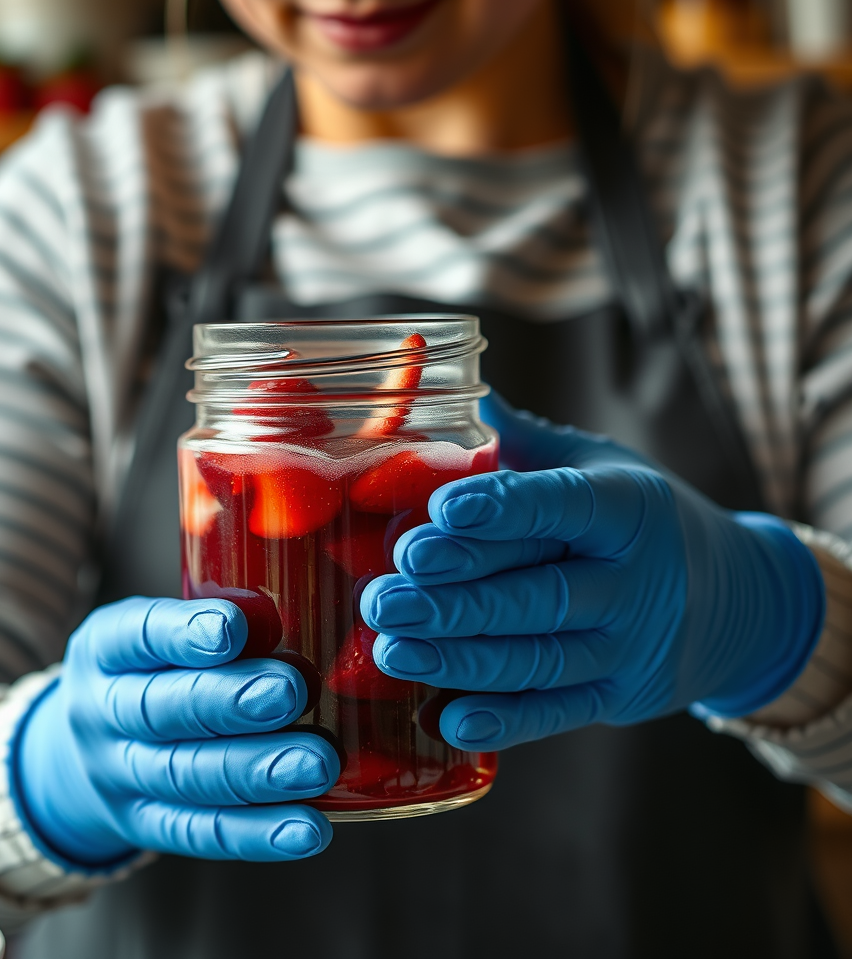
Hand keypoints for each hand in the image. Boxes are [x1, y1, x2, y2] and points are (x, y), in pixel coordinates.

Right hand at [12, 597, 338, 865]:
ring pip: (185, 776)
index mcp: (104, 647)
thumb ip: (221, 620)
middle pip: (161, 710)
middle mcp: (101, 713)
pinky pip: (201, 834)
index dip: (183, 633)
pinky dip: (257, 833)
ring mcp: (118, 777)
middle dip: (230, 701)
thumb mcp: (164, 627)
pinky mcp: (146, 826)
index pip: (137, 635)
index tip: (234, 627)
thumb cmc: (156, 666)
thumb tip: (298, 618)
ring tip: (318, 762)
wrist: (87, 745)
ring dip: (257, 772)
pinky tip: (308, 827)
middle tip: (290, 692)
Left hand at [361, 393, 824, 751]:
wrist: (732, 599)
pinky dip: (502, 721)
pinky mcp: (617, 697)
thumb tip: (468, 396)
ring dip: (459, 658)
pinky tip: (447, 719)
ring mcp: (627, 647)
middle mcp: (633, 581)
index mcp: (627, 508)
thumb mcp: (600, 466)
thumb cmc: (640, 517)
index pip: (561, 506)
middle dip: (454, 598)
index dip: (502, 508)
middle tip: (384, 595)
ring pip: (537, 658)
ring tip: (390, 648)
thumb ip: (528, 443)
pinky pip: (556, 713)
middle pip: (537, 593)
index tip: (440, 510)